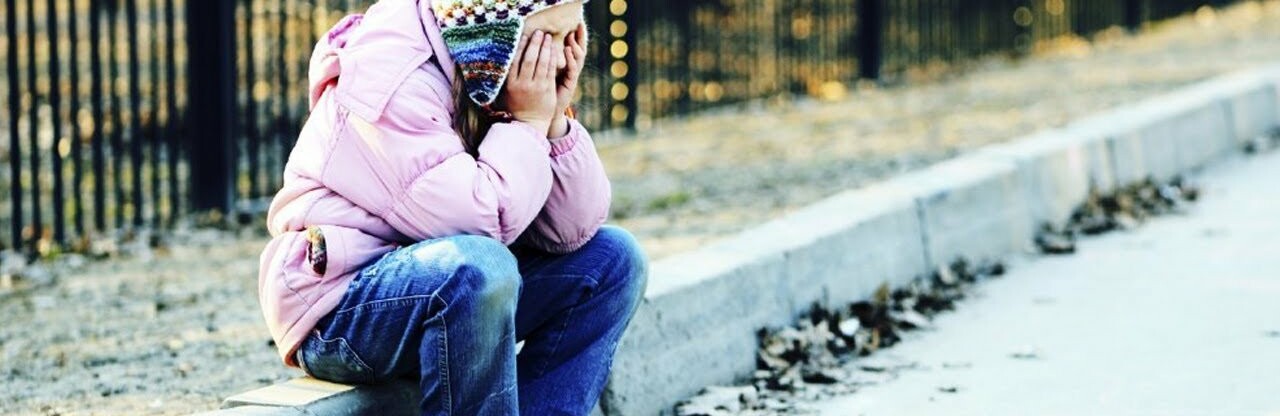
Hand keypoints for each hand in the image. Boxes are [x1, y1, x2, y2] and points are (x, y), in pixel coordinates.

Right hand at [504, 31, 558, 134]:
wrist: (530, 123)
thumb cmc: (517, 105)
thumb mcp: (506, 92)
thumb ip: (506, 77)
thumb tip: (500, 58)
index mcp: (511, 84)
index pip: (515, 61)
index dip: (520, 46)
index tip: (524, 35)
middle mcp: (523, 84)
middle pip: (529, 59)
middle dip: (534, 43)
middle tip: (538, 32)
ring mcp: (537, 87)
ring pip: (542, 62)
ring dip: (545, 47)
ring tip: (547, 37)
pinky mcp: (548, 89)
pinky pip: (551, 69)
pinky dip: (553, 58)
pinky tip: (554, 49)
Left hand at [550, 23, 587, 137]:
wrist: (544, 114)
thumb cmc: (540, 93)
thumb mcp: (541, 73)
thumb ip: (541, 59)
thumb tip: (534, 41)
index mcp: (564, 65)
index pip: (572, 46)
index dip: (575, 35)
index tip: (575, 21)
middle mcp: (570, 69)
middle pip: (579, 49)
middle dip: (580, 36)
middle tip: (580, 24)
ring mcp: (571, 77)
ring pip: (578, 58)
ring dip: (575, 46)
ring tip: (571, 35)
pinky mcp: (571, 84)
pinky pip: (573, 69)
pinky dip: (571, 58)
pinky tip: (567, 49)